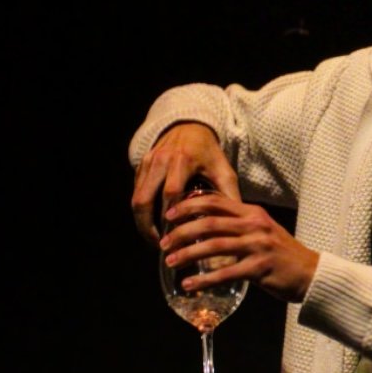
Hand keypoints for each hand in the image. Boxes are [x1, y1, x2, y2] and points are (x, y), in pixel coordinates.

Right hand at [131, 123, 240, 243]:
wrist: (189, 127)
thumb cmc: (209, 153)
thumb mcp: (223, 171)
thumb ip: (229, 196)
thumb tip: (236, 227)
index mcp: (182, 161)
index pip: (170, 194)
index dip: (170, 217)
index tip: (176, 237)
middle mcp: (160, 161)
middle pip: (144, 200)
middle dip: (148, 227)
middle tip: (161, 245)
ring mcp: (147, 163)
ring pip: (136, 199)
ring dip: (142, 222)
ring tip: (154, 240)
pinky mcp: (140, 166)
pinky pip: (136, 192)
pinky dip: (141, 211)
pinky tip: (152, 225)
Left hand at [160, 191, 319, 303]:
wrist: (312, 274)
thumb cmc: (283, 255)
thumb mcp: (263, 230)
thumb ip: (239, 225)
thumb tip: (205, 224)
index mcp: (252, 213)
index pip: (215, 202)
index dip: (188, 206)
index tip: (169, 215)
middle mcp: (254, 225)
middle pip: (209, 223)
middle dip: (181, 232)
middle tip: (163, 243)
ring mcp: (258, 246)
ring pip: (214, 246)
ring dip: (188, 254)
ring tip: (171, 262)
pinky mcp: (259, 269)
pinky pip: (225, 273)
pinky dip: (204, 279)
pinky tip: (189, 284)